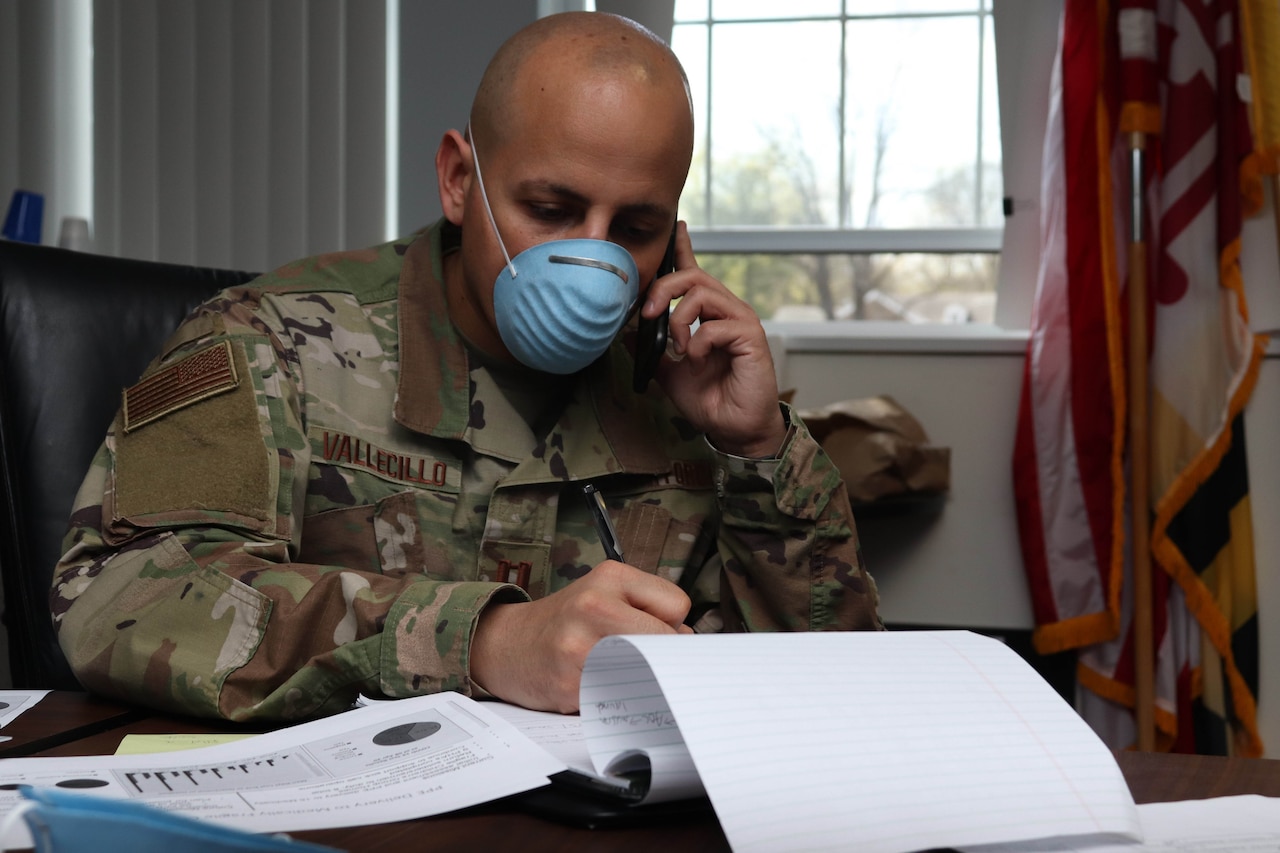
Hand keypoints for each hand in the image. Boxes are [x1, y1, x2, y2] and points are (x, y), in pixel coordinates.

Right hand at [470, 561, 691, 712]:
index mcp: (610, 577)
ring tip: (617, 671)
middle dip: (663, 654)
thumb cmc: (567, 622)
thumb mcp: (604, 593)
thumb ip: (648, 608)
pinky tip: (594, 686)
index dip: (669, 624)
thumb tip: (687, 645)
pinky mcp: (568, 684)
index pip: (678, 605)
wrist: (506, 644)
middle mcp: (593, 605)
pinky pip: (619, 697)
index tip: (649, 632)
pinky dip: (617, 698)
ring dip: (642, 679)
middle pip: (667, 639)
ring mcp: (579, 646)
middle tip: (641, 658)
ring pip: (647, 671)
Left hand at [643, 222, 786, 457]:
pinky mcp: (751, 337)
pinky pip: (715, 325)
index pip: (694, 273)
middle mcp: (726, 311)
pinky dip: (697, 342)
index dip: (684, 249)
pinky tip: (696, 361)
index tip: (677, 226)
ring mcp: (740, 321)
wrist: (733, 428)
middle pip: (693, 276)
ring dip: (678, 319)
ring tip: (678, 348)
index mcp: (708, 315)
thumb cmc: (709, 400)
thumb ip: (653, 349)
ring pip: (702, 294)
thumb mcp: (669, 372)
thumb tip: (626, 331)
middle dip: (663, 288)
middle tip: (647, 314)